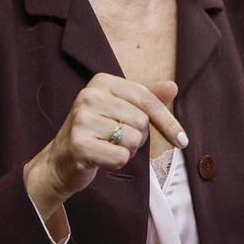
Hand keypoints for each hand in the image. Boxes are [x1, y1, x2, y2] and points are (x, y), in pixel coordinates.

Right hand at [23, 73, 186, 217]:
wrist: (61, 160)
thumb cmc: (98, 132)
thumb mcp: (123, 110)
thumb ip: (148, 98)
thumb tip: (173, 87)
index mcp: (102, 81)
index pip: (147, 100)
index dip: (167, 122)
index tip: (182, 140)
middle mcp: (89, 95)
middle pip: (141, 121)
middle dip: (137, 137)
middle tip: (116, 138)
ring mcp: (81, 119)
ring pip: (133, 140)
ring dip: (127, 150)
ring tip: (107, 146)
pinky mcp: (79, 144)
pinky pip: (120, 157)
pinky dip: (117, 162)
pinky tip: (101, 158)